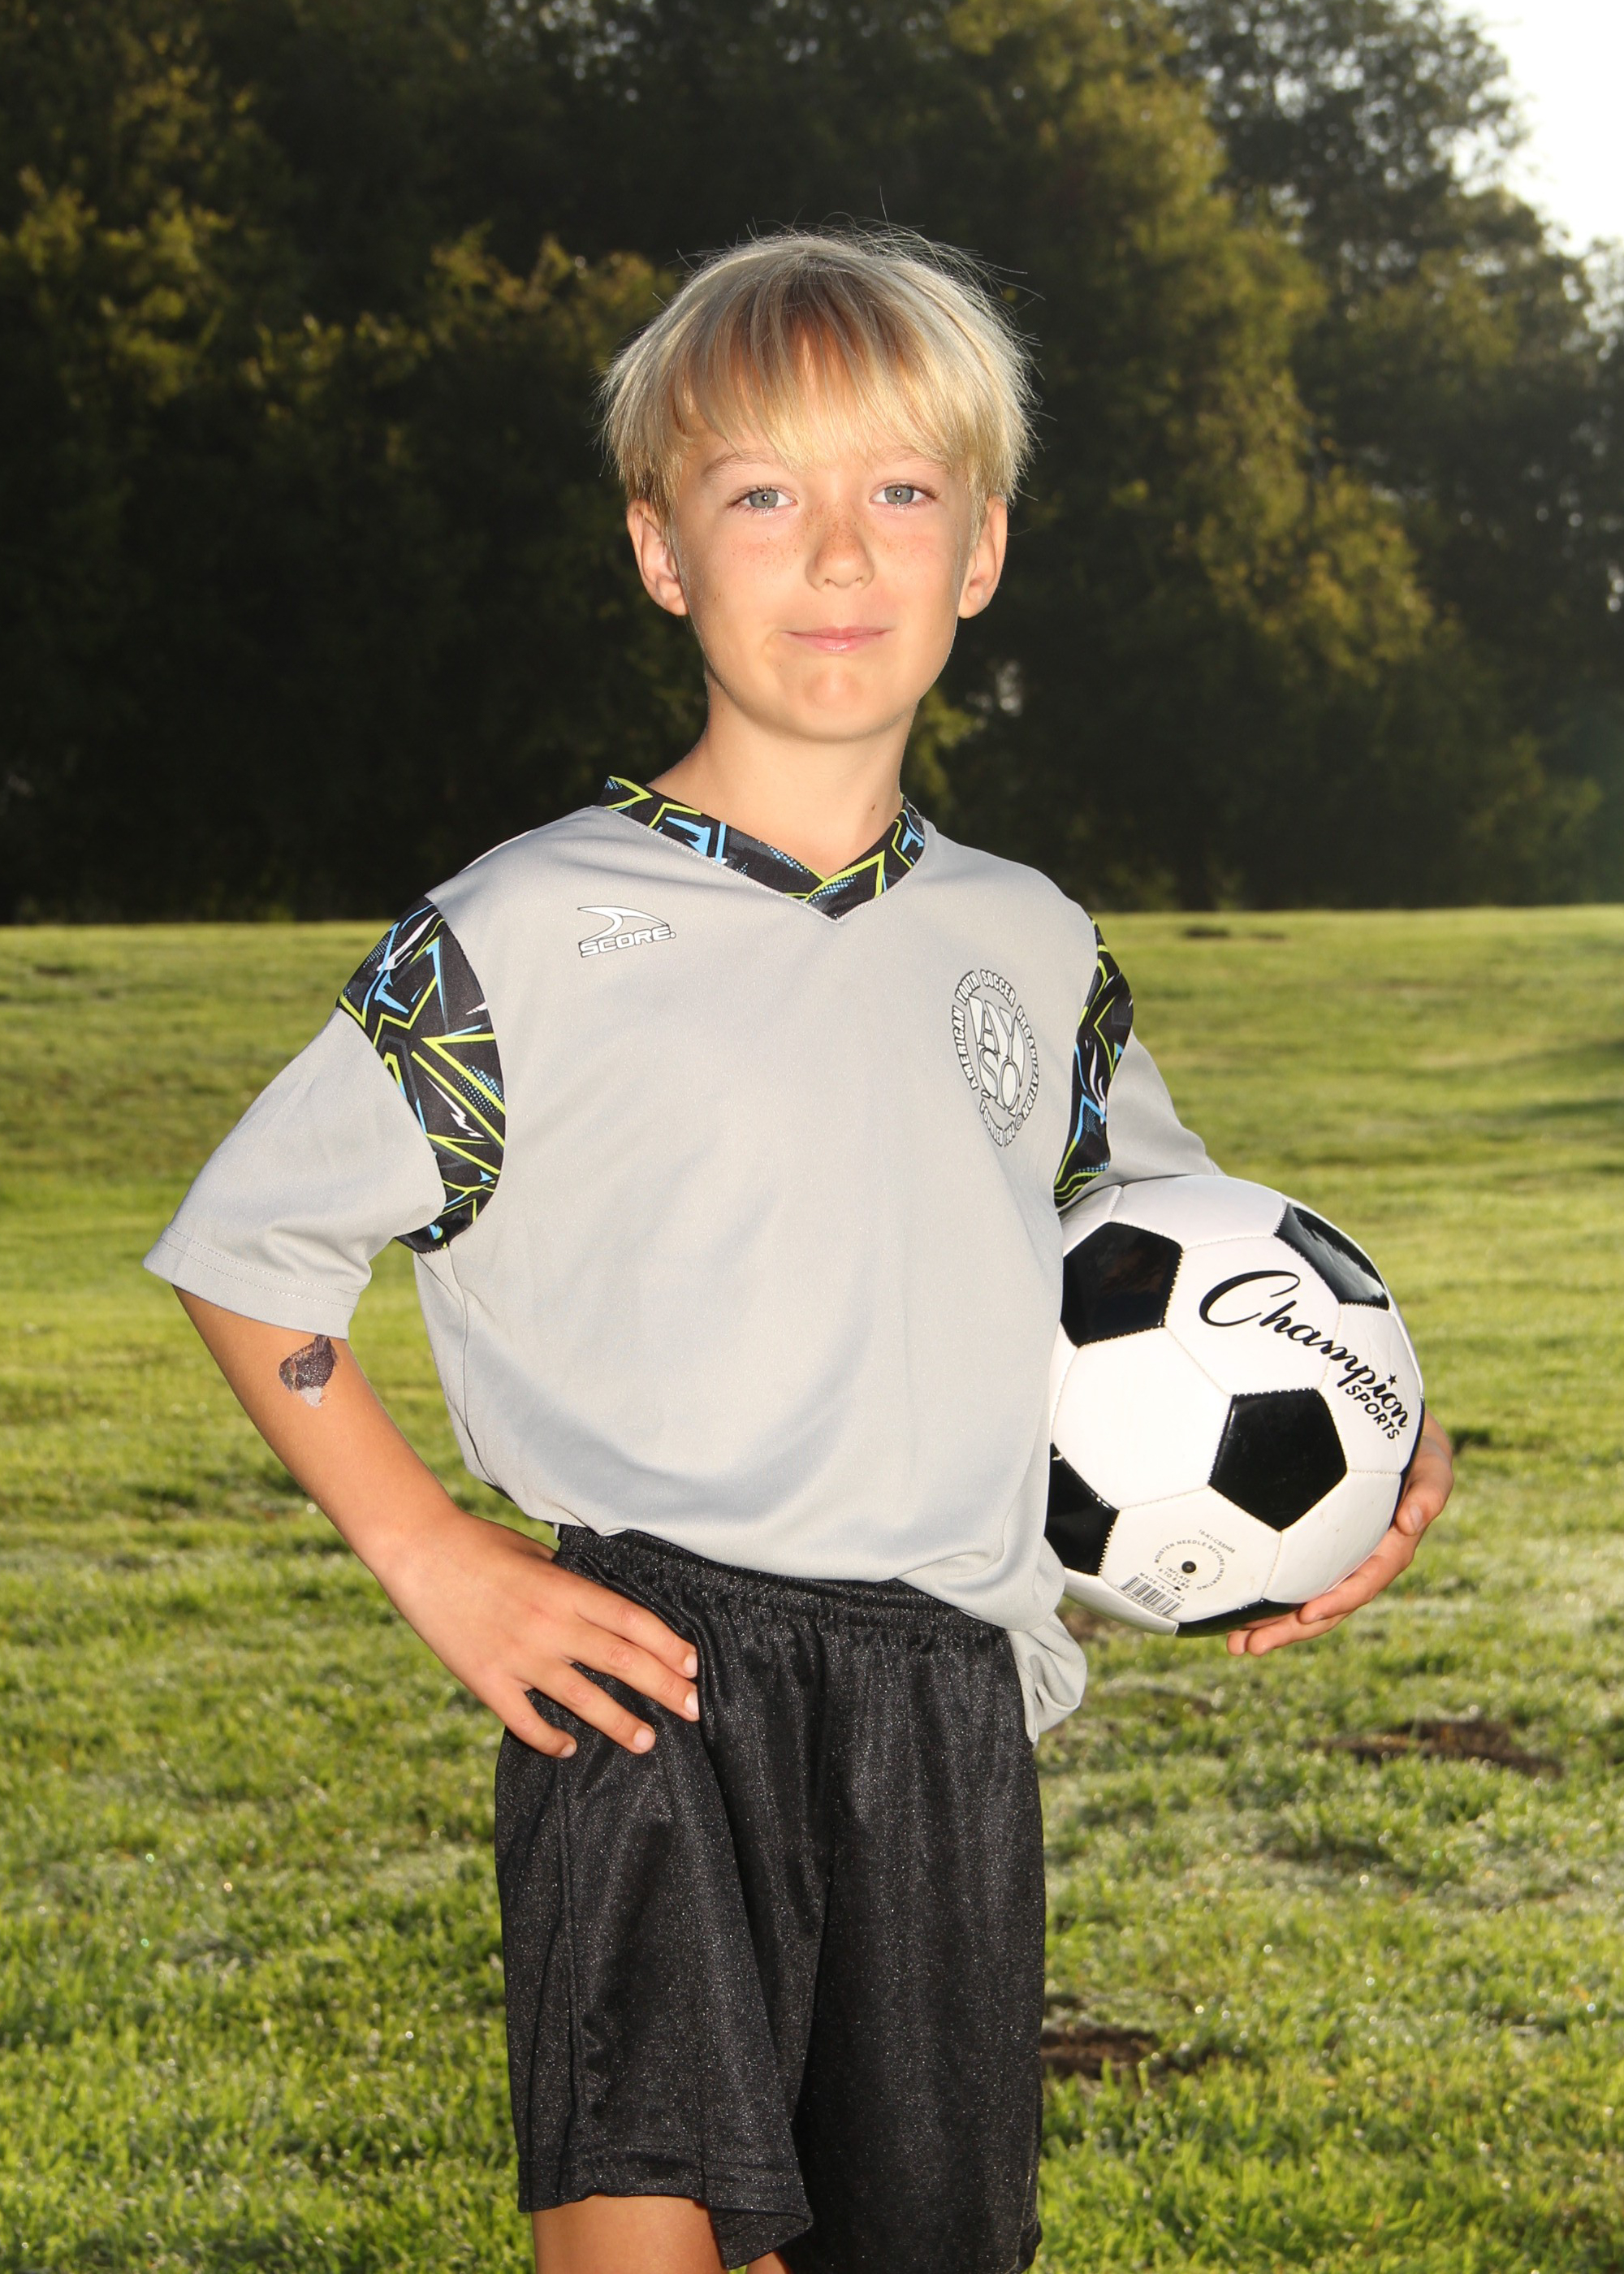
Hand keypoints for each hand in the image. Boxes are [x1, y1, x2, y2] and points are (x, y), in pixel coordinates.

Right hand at [381, 1505, 701, 1755]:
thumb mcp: (535, 1553)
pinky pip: (526, 1720)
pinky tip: (569, 1747)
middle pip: (620, 1660)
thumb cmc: (479, 1545)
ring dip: (619, 1722)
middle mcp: (549, 1623)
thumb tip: (602, 1607)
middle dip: (663, 1688)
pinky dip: (551, 1738)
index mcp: (565, 1587)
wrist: (419, 1551)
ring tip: (647, 1740)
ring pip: (582, 1698)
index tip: (692, 1666)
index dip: (667, 1646)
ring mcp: (518, 1655)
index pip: (632, 1620)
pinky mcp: (486, 1680)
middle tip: (692, 1709)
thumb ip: (570, 1582)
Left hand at [1225, 1409, 1453, 1656]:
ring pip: (1304, 1600)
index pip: (1364, 1583)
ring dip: (1272, 1626)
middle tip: (1251, 1646)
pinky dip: (1264, 1595)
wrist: (1390, 1431)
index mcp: (1389, 1550)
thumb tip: (1412, 1521)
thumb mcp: (1433, 1463)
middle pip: (1327, 1606)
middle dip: (1291, 1630)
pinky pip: (1289, 1576)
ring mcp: (1336, 1559)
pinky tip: (1231, 1607)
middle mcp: (1360, 1562)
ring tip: (1233, 1645)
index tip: (1308, 1613)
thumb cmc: (1412, 1447)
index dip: (1339, 1600)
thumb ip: (1431, 1490)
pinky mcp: (1311, 1547)